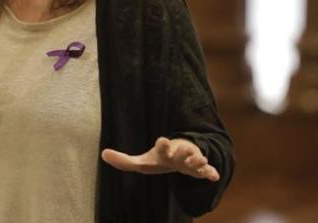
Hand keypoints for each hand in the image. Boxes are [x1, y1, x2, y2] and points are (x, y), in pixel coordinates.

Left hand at [101, 137, 219, 180]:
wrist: (178, 158)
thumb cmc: (159, 159)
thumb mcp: (142, 161)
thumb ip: (124, 161)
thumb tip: (103, 154)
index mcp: (164, 151)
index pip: (162, 146)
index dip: (162, 144)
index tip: (162, 140)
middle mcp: (178, 153)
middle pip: (182, 151)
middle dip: (183, 151)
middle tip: (185, 151)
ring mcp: (190, 160)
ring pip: (196, 159)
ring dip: (199, 160)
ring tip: (202, 161)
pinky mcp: (199, 169)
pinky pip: (207, 171)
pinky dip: (211, 173)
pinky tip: (214, 177)